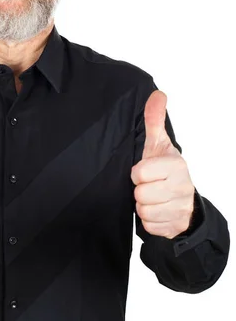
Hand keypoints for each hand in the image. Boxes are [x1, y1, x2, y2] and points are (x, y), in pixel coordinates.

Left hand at [130, 91, 194, 238]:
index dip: (137, 173)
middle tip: (148, 186)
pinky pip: (150, 226)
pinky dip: (150, 221)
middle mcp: (182, 186)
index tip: (144, 171)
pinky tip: (156, 211)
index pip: (139, 173)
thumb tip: (157, 94)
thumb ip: (154, 121)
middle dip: (140, 191)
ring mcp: (180, 208)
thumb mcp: (159, 144)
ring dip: (143, 206)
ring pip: (144, 211)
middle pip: (141, 194)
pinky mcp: (175, 226)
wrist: (183, 201)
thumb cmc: (165, 170)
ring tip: (152, 198)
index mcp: (176, 165)